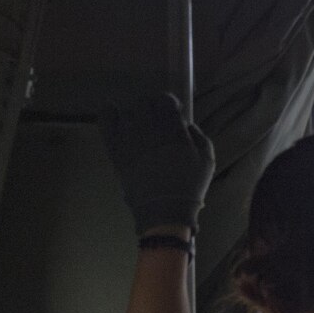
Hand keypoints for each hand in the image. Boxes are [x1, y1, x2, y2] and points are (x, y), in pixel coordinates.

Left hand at [100, 94, 214, 235]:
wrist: (163, 211)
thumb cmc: (188, 187)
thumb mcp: (207, 160)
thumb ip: (198, 136)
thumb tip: (185, 124)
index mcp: (174, 132)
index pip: (166, 101)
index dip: (169, 102)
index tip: (172, 110)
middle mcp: (150, 130)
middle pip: (145, 103)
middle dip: (152, 107)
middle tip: (156, 119)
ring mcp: (129, 139)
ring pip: (127, 112)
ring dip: (135, 116)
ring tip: (139, 127)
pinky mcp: (115, 149)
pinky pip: (106, 122)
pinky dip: (109, 114)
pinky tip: (114, 114)